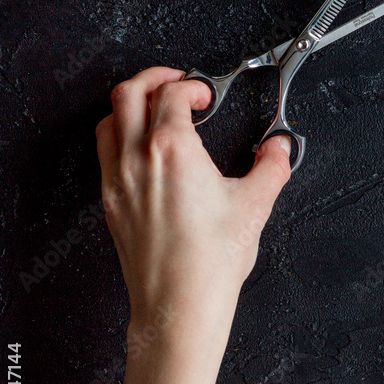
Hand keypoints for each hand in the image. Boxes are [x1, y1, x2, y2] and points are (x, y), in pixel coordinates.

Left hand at [95, 67, 290, 356]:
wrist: (179, 306)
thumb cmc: (210, 261)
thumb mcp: (255, 205)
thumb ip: (272, 167)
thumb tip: (279, 150)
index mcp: (172, 149)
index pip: (172, 93)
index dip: (192, 85)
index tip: (207, 95)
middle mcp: (137, 158)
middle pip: (128, 93)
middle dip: (153, 78)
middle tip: (176, 83)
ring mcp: (118, 180)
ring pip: (109, 120)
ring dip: (131, 105)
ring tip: (155, 110)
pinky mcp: (111, 203)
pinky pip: (104, 153)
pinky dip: (120, 136)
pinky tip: (141, 150)